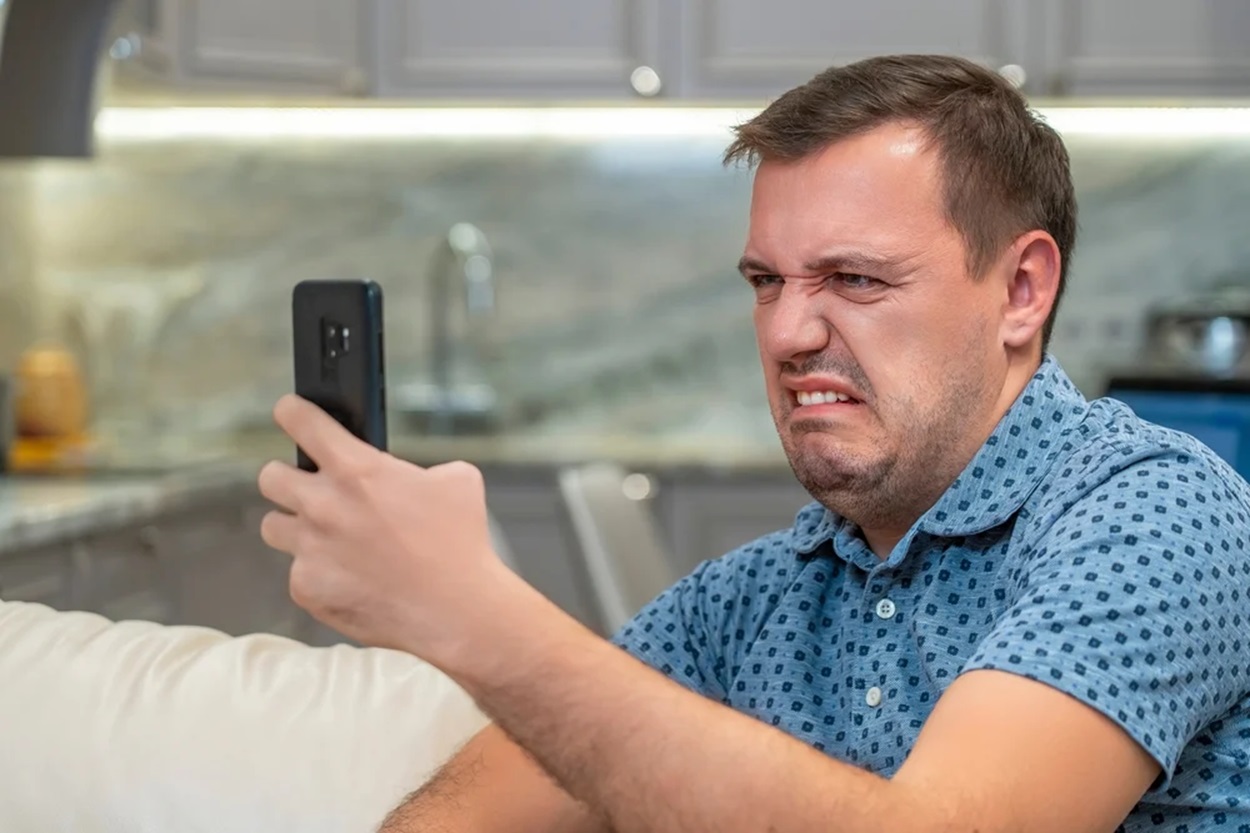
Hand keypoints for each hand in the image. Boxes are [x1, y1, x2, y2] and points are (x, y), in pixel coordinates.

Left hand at [257, 395, 514, 662]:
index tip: (290, 413)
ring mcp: (310, 549)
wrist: (455, 609)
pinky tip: (353, 580)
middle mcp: (322, 505)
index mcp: (355, 469)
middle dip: (288, 479)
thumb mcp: (457, 481)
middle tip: (313, 490)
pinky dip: (320, 574)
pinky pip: (299, 573)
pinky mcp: (306, 588)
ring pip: (273, 526)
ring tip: (329, 539)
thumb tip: (408, 477)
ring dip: (296, 527)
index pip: (300, 421)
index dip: (292, 412)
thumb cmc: (459, 544)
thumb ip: (421, 469)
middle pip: (269, 477)